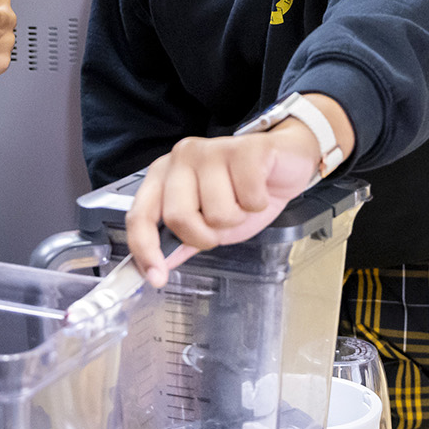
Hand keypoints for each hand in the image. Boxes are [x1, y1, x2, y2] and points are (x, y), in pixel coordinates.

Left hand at [124, 123, 321, 286]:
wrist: (288, 162)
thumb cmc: (246, 189)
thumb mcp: (211, 222)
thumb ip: (183, 240)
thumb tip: (158, 265)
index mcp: (165, 174)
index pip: (141, 214)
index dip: (145, 249)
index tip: (156, 278)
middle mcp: (183, 157)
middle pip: (179, 217)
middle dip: (206, 235)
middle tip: (222, 225)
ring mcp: (213, 150)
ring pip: (217, 213)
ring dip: (238, 218)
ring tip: (245, 201)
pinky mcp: (244, 150)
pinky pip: (248, 199)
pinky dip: (259, 204)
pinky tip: (261, 190)